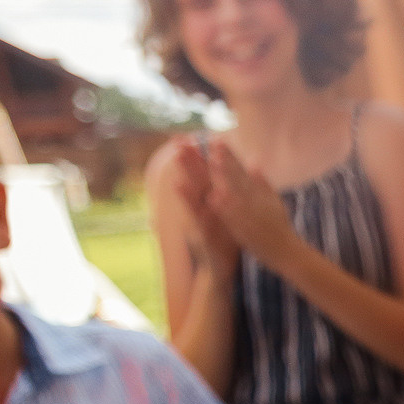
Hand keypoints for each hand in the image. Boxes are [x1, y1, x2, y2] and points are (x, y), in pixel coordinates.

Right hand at [173, 139, 238, 280]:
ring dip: (186, 185)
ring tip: (177, 165)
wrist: (220, 269)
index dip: (201, 156)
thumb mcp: (227, 216)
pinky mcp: (203, 239)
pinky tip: (189, 202)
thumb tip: (227, 176)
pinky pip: (199, 225)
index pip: (207, 175)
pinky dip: (196, 213)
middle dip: (187, 163)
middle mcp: (204, 210)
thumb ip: (226, 195)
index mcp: (214, 203)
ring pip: (193, 201)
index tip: (193, 135)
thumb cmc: (224, 241)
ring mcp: (201, 224)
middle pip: (195, 182)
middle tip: (177, 142)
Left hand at [201, 138, 300, 269]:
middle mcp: (256, 201)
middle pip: (237, 178)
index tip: (217, 139)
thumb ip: (262, 182)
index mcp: (259, 193)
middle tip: (212, 144)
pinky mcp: (247, 231)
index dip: (230, 154)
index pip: (242, 170)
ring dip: (223, 179)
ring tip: (211, 163)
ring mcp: (252, 216)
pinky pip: (232, 217)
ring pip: (235, 194)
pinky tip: (212, 199)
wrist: (289, 253)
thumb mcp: (274, 201)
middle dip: (224, 160)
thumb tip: (254, 160)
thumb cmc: (280, 228)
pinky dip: (223, 207)